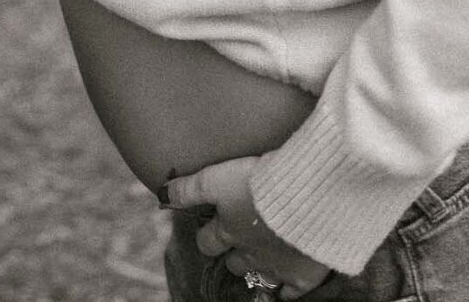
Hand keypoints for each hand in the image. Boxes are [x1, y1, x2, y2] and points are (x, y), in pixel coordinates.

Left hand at [167, 157, 330, 298]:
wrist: (306, 198)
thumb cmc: (258, 182)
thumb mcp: (217, 178)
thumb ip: (189, 188)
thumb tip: (162, 195)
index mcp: (227, 230)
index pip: (207, 242)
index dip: (208, 235)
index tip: (213, 225)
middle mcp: (248, 253)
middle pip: (232, 262)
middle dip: (233, 252)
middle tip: (241, 237)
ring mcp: (275, 267)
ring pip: (259, 276)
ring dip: (258, 266)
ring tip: (263, 255)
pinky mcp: (301, 275)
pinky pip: (289, 293)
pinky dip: (286, 290)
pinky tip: (286, 284)